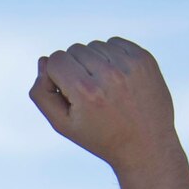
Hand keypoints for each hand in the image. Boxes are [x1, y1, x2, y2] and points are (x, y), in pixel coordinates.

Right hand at [29, 38, 180, 172]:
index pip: (56, 59)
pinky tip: (117, 78)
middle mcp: (108, 75)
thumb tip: (44, 60)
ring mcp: (129, 65)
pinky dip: (111, 56)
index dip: (57, 76)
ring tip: (104, 87)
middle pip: (75, 49)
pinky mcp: (144, 59)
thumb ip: (42, 93)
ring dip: (94, 61)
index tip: (70, 94)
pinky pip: (115, 43)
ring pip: (95, 45)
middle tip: (89, 94)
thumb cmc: (99, 136)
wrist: (145, 145)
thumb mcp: (62, 124)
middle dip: (75, 68)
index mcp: (85, 92)